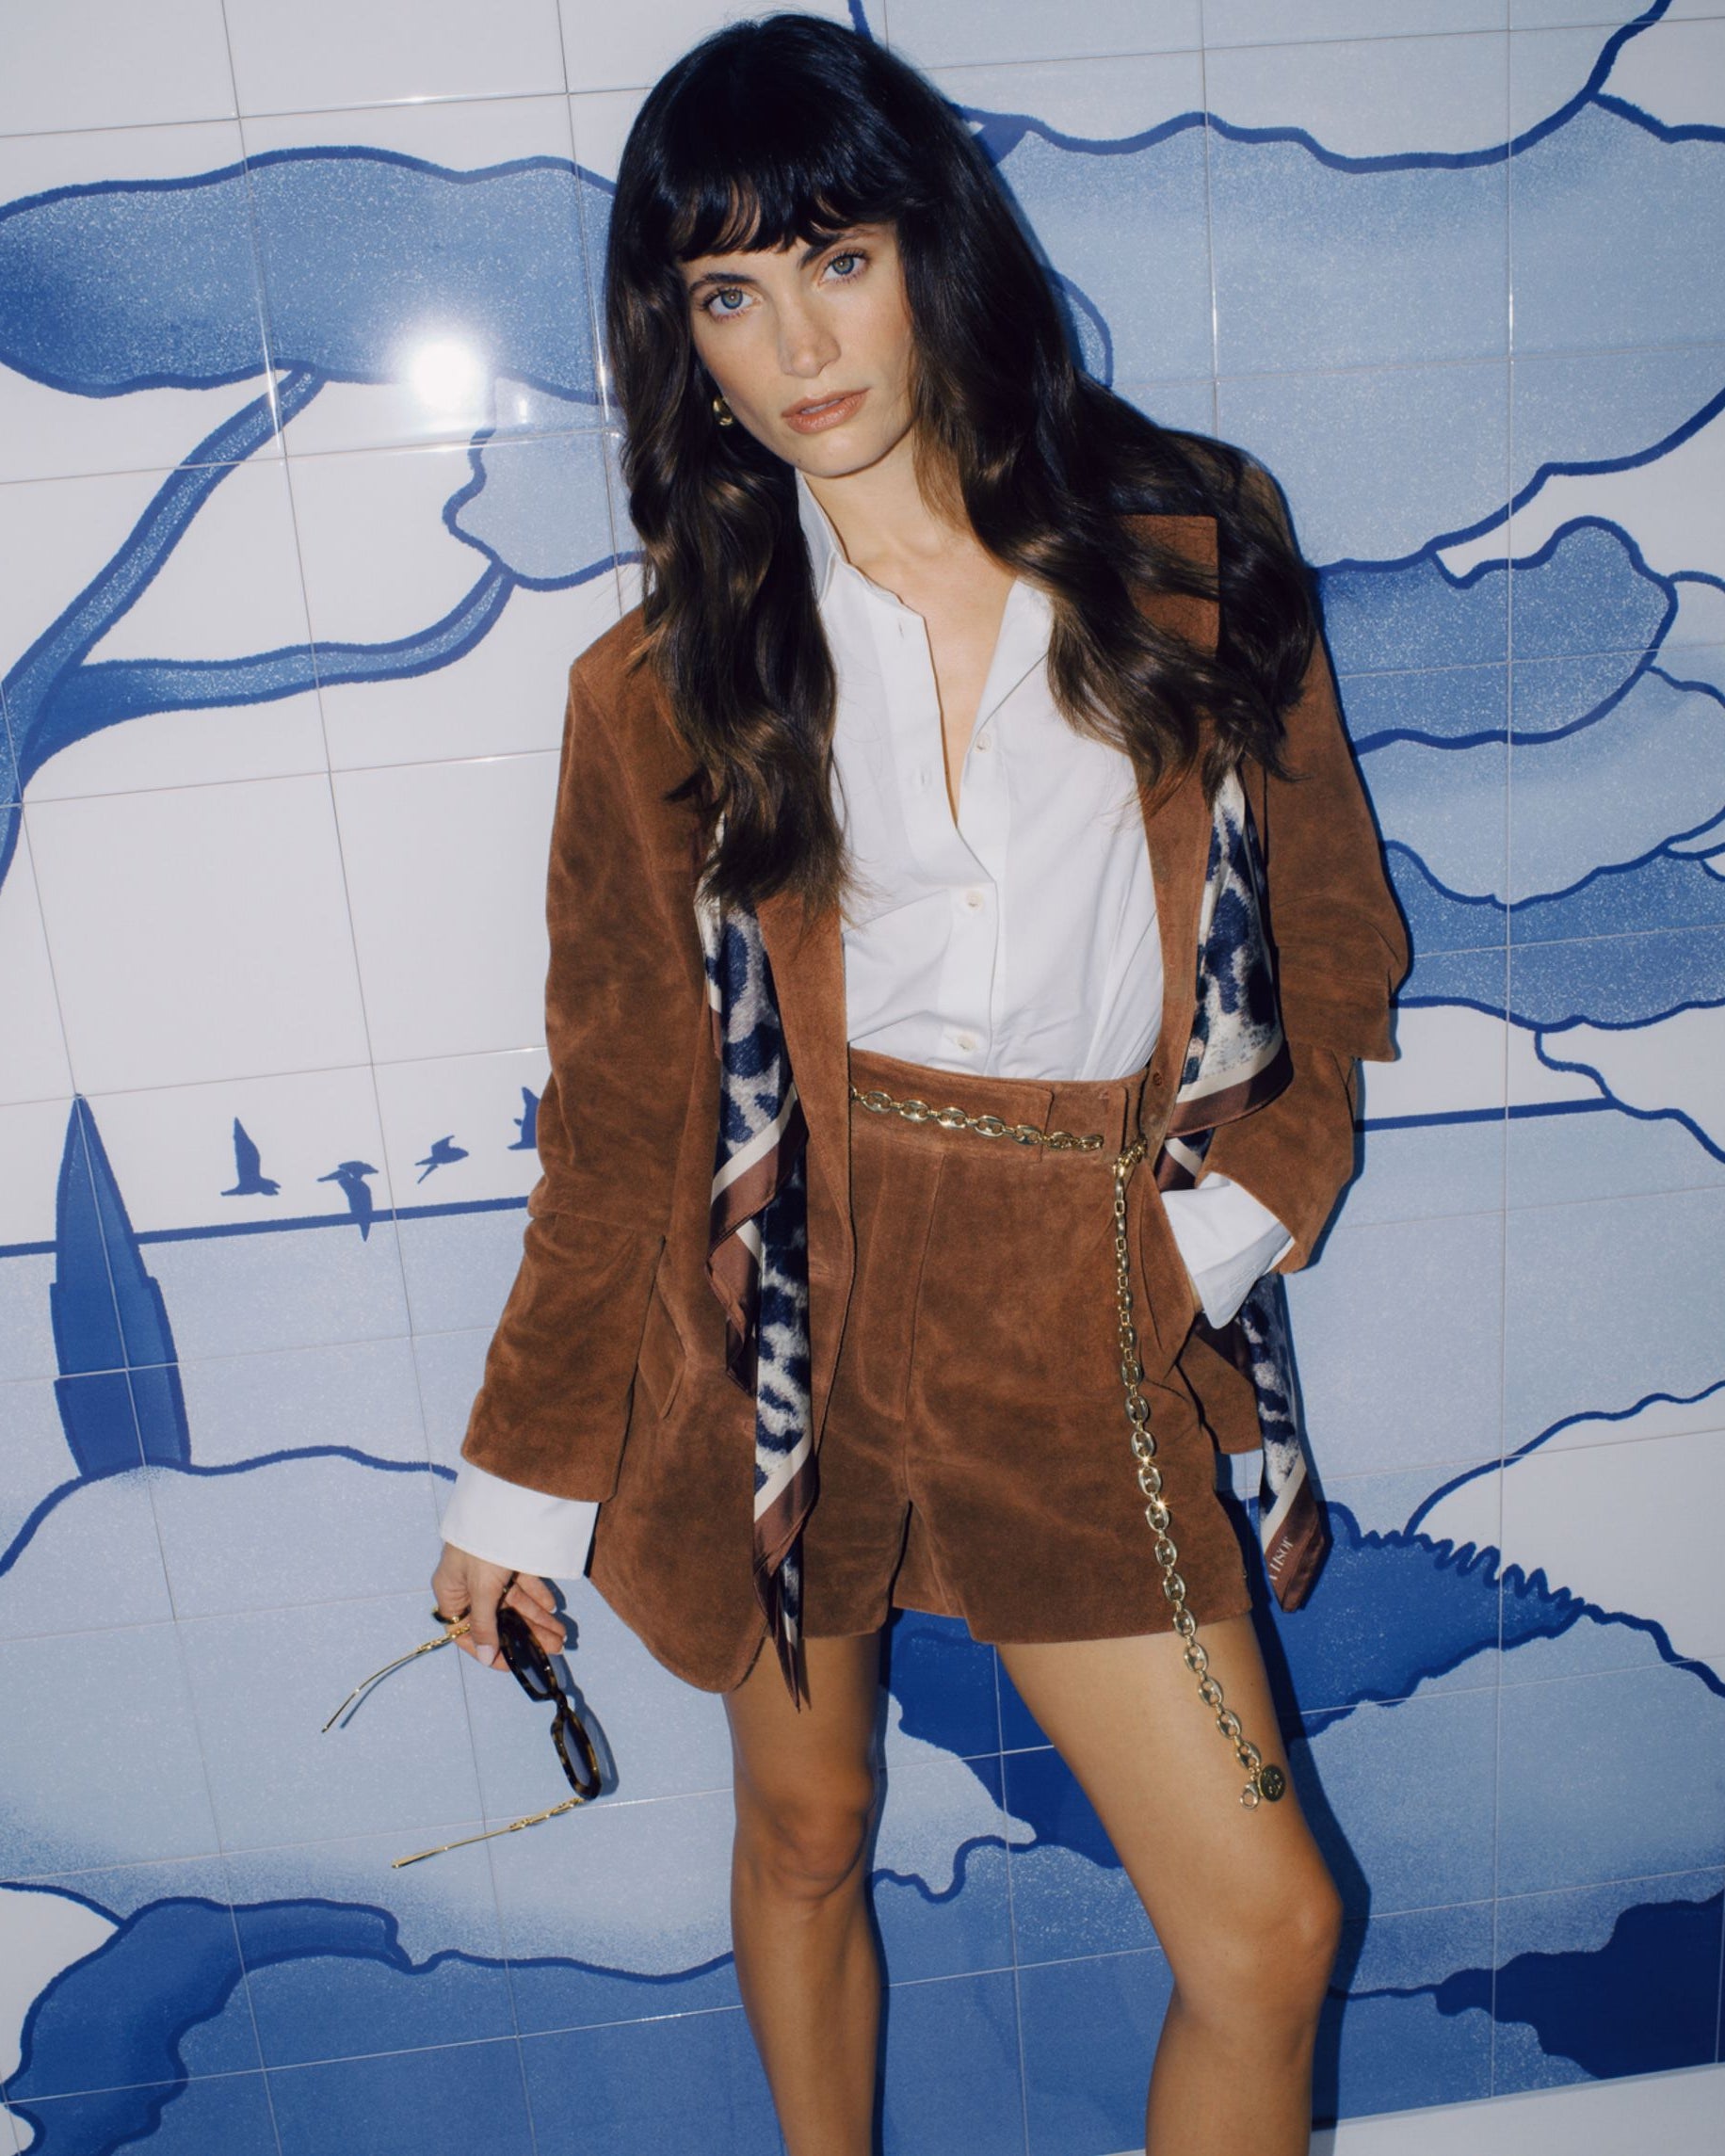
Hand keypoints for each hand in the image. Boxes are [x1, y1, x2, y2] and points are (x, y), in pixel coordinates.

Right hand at [431, 1544, 565, 1670]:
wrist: (501, 1500)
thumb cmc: (481, 1546)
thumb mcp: (482, 1588)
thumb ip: (485, 1624)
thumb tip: (486, 1658)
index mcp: (451, 1592)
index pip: (466, 1632)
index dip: (489, 1649)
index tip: (513, 1664)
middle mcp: (468, 1583)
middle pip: (497, 1618)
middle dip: (526, 1634)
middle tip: (555, 1648)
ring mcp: (489, 1570)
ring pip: (514, 1602)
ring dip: (538, 1618)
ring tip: (562, 1634)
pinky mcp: (508, 1557)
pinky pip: (522, 1583)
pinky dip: (538, 1595)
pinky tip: (554, 1607)